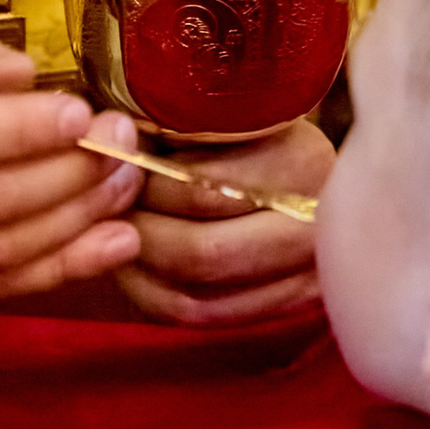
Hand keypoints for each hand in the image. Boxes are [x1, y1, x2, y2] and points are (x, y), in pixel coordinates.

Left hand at [114, 118, 332, 325]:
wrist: (322, 176)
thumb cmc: (266, 134)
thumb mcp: (240, 113)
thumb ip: (187, 127)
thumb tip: (116, 142)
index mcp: (300, 162)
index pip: (200, 190)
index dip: (144, 184)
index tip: (116, 169)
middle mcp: (313, 226)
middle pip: (199, 250)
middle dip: (139, 230)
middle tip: (108, 207)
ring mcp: (306, 276)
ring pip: (196, 292)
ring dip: (139, 267)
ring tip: (113, 234)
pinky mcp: (287, 308)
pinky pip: (204, 315)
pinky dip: (155, 295)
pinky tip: (134, 268)